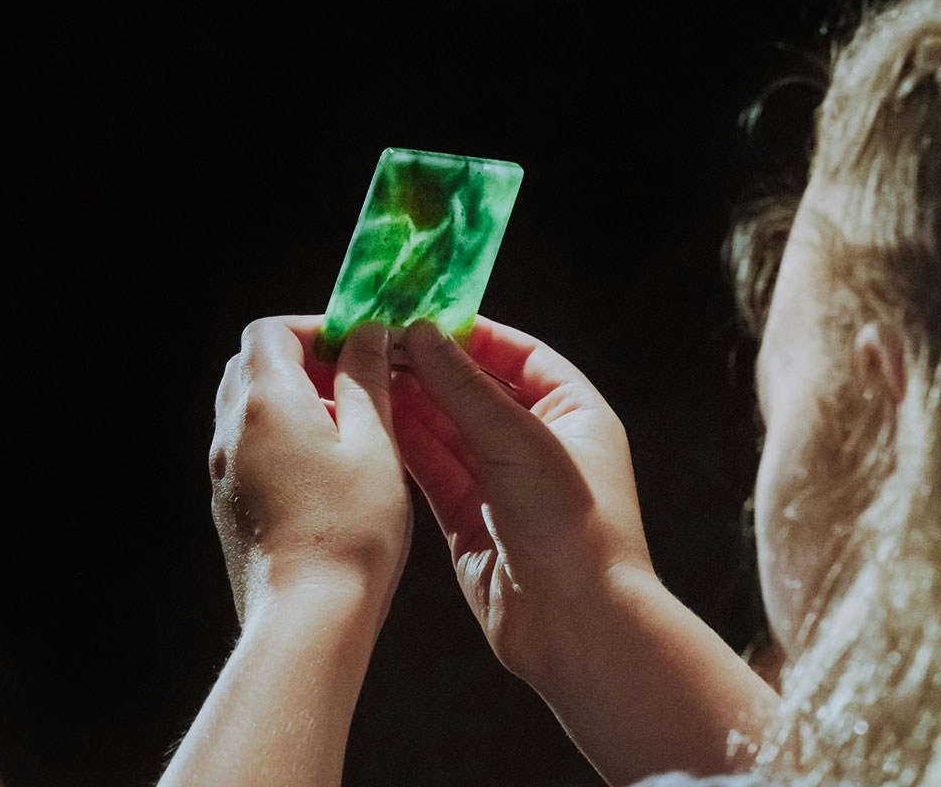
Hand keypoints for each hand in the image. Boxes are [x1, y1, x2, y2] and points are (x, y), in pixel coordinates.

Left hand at [209, 315, 412, 624]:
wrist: (307, 618)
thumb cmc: (349, 532)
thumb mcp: (375, 444)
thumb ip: (366, 381)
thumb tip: (367, 336)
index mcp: (267, 401)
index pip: (270, 331)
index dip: (315, 329)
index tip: (358, 347)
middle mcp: (233, 429)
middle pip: (252, 364)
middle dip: (302, 361)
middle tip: (355, 384)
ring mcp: (224, 469)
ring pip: (247, 406)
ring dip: (291, 400)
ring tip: (347, 431)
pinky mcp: (228, 503)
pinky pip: (247, 448)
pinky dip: (280, 438)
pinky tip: (326, 472)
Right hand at [391, 317, 653, 685]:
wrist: (577, 627)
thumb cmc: (573, 526)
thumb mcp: (519, 441)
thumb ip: (465, 387)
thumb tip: (422, 334)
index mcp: (575, 413)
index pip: (518, 354)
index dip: (469, 333)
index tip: (417, 314)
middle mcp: (541, 446)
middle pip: (477, 391)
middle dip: (430, 369)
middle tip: (375, 344)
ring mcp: (506, 486)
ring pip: (449, 432)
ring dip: (411, 406)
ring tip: (363, 376)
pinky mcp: (473, 523)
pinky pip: (434, 473)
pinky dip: (406, 449)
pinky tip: (372, 423)